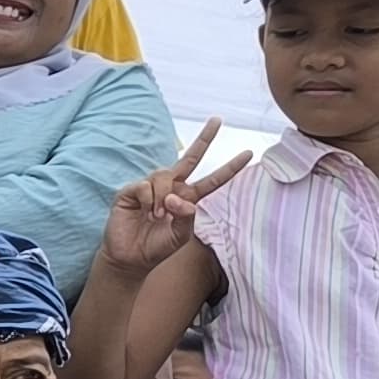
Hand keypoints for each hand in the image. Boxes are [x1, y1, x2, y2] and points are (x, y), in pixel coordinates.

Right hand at [100, 119, 251, 280]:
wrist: (130, 258)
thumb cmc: (157, 247)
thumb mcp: (180, 236)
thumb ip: (186, 216)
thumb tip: (175, 196)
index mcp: (187, 198)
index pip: (212, 180)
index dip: (230, 168)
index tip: (248, 154)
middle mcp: (171, 188)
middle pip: (190, 158)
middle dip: (205, 138)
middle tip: (218, 120)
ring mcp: (150, 187)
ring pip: (164, 174)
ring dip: (161, 198)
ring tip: (155, 216)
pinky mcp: (130, 191)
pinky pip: (144, 185)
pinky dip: (147, 199)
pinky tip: (142, 211)